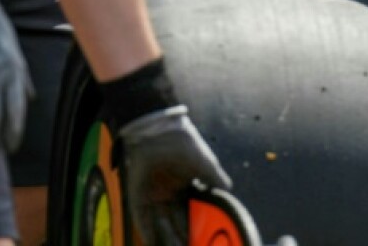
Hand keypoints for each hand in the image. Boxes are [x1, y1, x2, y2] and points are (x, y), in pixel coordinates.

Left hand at [119, 106, 231, 245]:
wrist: (159, 132)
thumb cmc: (184, 144)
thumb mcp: (205, 163)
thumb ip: (215, 178)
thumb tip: (229, 191)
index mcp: (185, 186)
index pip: (191, 211)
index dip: (196, 225)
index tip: (203, 237)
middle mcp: (169, 193)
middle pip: (175, 220)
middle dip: (181, 236)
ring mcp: (153, 195)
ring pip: (160, 222)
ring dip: (166, 238)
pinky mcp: (138, 195)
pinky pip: (142, 218)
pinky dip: (148, 231)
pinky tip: (154, 243)